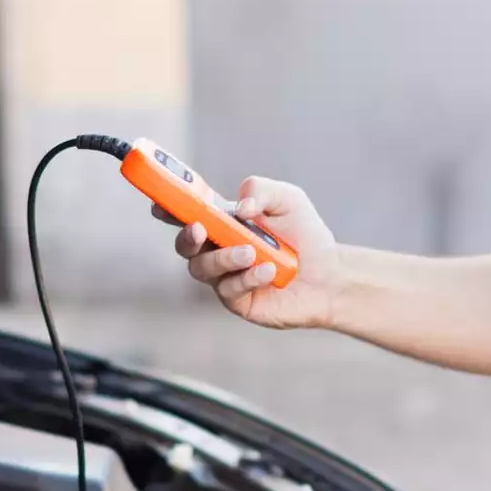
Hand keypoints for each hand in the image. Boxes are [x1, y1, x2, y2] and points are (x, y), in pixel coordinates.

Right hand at [157, 177, 340, 329]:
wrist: (330, 276)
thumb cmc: (305, 235)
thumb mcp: (288, 200)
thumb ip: (261, 190)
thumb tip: (240, 206)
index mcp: (223, 221)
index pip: (187, 211)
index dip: (168, 206)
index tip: (159, 201)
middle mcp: (217, 249)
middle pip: (184, 244)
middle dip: (185, 235)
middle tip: (199, 228)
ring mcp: (224, 276)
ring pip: (203, 269)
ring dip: (223, 258)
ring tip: (251, 251)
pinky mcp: (237, 300)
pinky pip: (228, 290)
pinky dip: (248, 277)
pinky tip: (270, 270)